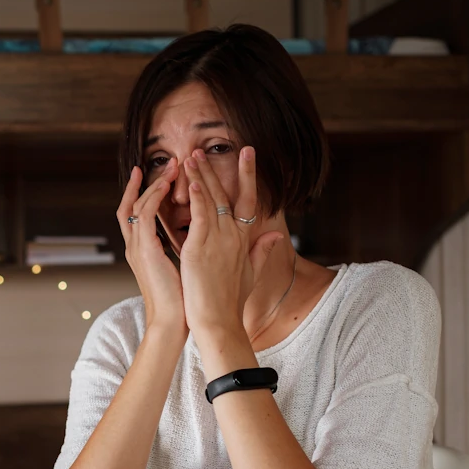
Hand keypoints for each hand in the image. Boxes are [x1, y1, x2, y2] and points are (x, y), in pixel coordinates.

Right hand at [116, 161, 184, 332]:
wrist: (173, 322)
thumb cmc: (182, 302)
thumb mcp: (183, 269)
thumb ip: (187, 250)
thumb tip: (200, 239)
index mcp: (144, 251)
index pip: (138, 214)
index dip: (146, 193)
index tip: (160, 175)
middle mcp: (136, 246)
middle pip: (132, 205)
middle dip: (147, 183)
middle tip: (167, 164)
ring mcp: (137, 248)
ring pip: (137, 205)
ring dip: (155, 184)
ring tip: (172, 167)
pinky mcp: (144, 250)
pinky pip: (145, 216)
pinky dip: (154, 198)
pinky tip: (167, 185)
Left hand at [178, 146, 283, 341]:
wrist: (218, 321)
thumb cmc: (230, 303)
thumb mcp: (251, 274)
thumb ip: (262, 252)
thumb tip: (278, 237)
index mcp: (243, 241)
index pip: (248, 201)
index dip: (248, 177)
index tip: (247, 155)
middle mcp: (233, 237)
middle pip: (228, 194)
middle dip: (219, 169)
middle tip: (209, 147)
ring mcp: (218, 241)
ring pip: (211, 200)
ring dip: (201, 176)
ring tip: (192, 156)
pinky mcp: (200, 248)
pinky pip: (199, 217)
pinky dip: (196, 198)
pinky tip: (191, 181)